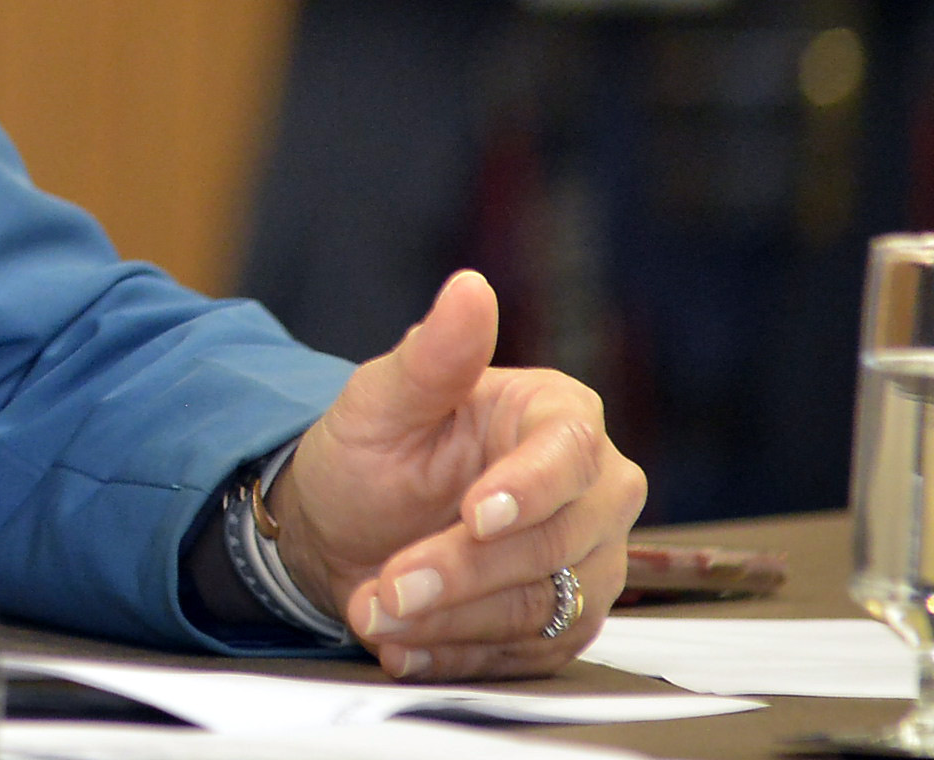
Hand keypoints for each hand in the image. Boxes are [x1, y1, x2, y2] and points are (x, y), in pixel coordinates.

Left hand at [269, 271, 645, 679]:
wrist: (348, 524)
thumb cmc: (373, 448)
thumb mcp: (380, 399)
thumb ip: (432, 354)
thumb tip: (468, 287)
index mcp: (558, 415)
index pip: (567, 453)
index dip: (526, 488)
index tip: (473, 514)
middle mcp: (595, 490)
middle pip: (557, 541)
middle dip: (464, 569)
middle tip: (389, 585)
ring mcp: (588, 561)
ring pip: (544, 607)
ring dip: (454, 620)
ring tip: (375, 615)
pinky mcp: (566, 622)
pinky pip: (528, 655)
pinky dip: (459, 655)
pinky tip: (402, 646)